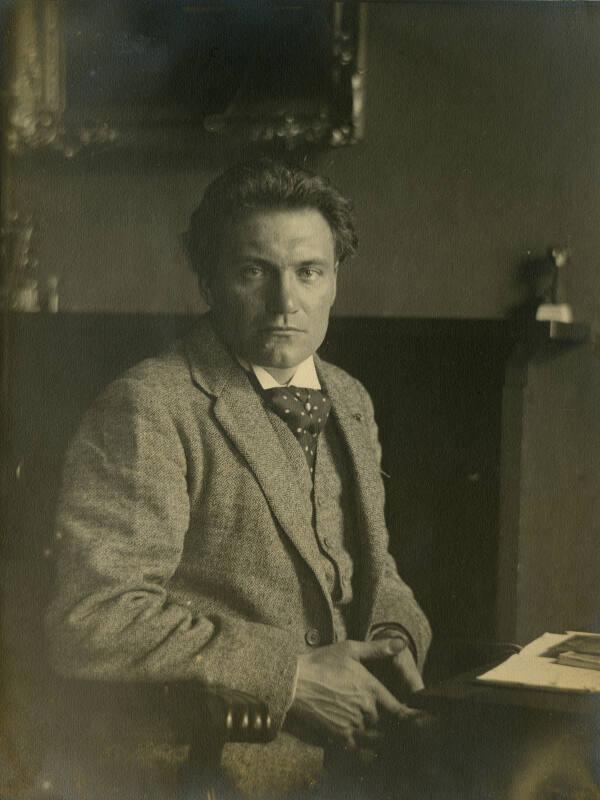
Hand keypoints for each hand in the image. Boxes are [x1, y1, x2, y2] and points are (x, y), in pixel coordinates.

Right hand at [290, 639, 419, 750]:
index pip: (399, 710)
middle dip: (392, 724)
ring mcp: (352, 726)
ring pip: (375, 739)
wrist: (293, 683)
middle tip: (395, 724)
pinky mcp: (338, 736)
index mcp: (372, 689)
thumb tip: (402, 643)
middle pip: (388, 726)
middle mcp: (366, 711)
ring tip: (379, 732)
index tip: (411, 716)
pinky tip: (359, 738)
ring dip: (379, 736)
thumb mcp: (349, 649)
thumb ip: (378, 649)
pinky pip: (358, 747)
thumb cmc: (321, 663)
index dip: (407, 715)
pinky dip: (362, 745)